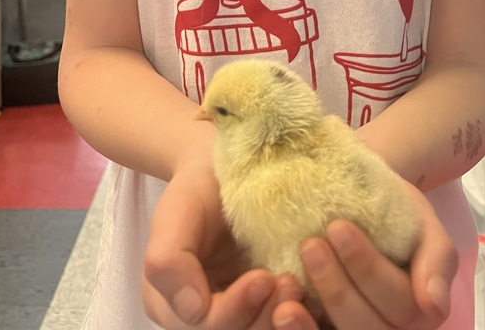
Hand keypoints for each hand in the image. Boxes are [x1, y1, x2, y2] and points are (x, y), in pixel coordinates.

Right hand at [143, 161, 304, 328]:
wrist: (226, 172)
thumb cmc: (197, 190)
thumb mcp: (176, 214)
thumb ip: (170, 262)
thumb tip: (192, 310)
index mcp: (173, 305)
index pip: (206, 326)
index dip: (236, 310)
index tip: (263, 279)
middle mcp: (205, 316)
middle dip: (265, 318)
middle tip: (291, 283)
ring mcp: (239, 311)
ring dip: (284, 320)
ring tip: (300, 285)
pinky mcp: (267, 303)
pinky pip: (282, 321)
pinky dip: (301, 315)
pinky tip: (314, 296)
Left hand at [270, 184, 457, 329]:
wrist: (363, 200)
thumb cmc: (396, 211)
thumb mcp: (424, 223)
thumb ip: (437, 260)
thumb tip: (434, 304)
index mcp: (421, 311)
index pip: (400, 303)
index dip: (367, 268)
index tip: (337, 227)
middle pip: (367, 327)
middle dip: (337, 288)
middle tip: (310, 245)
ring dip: (311, 318)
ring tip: (287, 280)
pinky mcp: (327, 327)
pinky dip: (300, 327)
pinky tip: (281, 309)